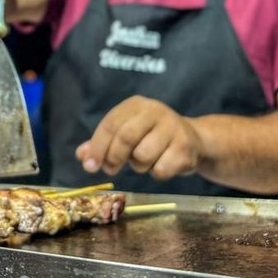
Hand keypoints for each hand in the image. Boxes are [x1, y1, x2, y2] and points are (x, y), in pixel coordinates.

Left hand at [75, 96, 203, 179]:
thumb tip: (82, 156)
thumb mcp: (126, 134)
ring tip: (144, 160)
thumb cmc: (151, 137)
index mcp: (136, 105)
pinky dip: (156, 173)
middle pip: (126, 137)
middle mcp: (155, 111)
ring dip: (138, 166)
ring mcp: (173, 128)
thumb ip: (102, 143)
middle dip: (113, 158)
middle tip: (110, 169)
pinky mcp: (185, 147)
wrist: (194, 139)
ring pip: (143, 155)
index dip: (97, 147)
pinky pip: (160, 169)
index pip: (110, 124)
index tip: (89, 166)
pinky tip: (163, 163)